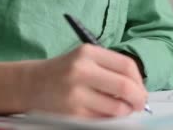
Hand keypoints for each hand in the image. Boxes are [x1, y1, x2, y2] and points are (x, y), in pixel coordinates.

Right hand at [23, 44, 147, 117]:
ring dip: (124, 111)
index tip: (141, 89)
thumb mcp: (85, 59)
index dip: (139, 81)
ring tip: (121, 109)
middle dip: (138, 99)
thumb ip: (111, 69)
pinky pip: (102, 120)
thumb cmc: (64, 72)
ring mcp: (75, 94)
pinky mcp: (71, 114)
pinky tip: (104, 114)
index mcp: (88, 53)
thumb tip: (139, 89)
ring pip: (116, 108)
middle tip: (139, 104)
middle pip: (125, 87)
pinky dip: (109, 119)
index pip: (127, 66)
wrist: (31, 84)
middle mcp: (81, 71)